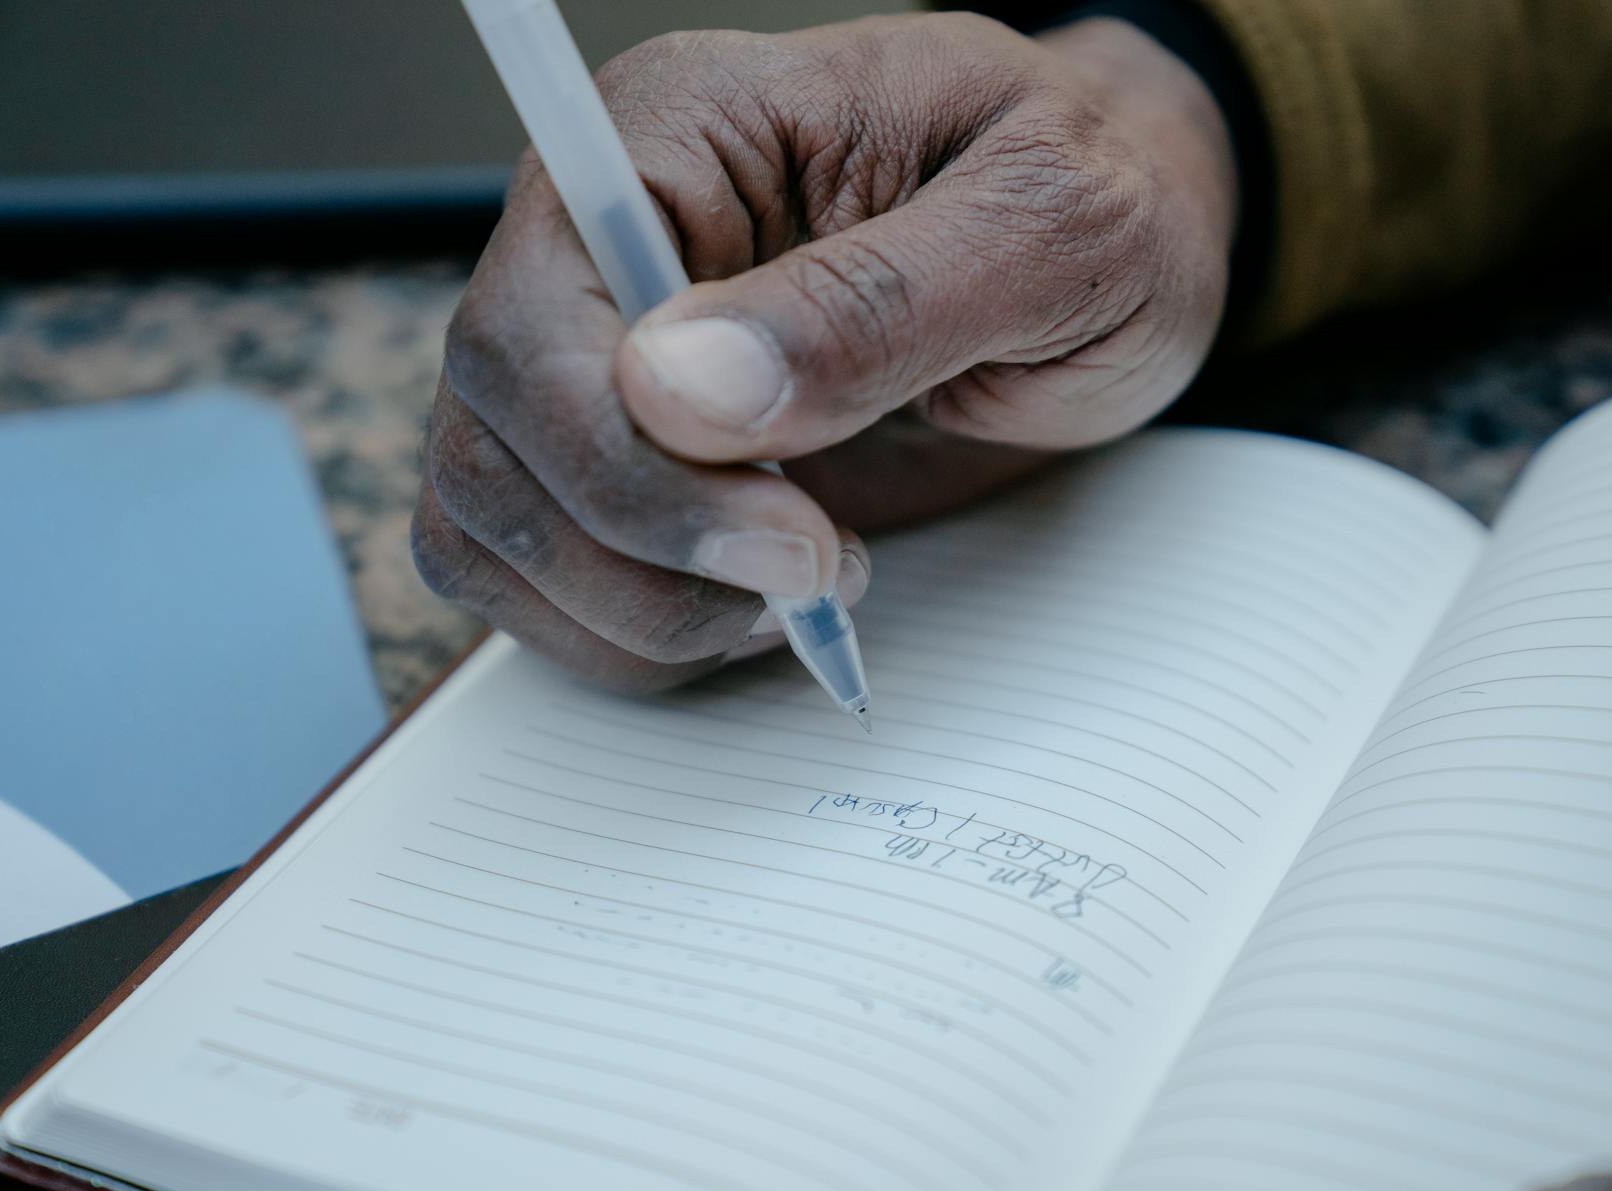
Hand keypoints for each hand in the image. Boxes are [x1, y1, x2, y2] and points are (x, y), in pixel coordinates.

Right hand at [414, 12, 1237, 690]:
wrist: (1121, 250)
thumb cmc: (1099, 203)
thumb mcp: (1051, 224)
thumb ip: (874, 302)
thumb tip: (681, 391)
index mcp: (680, 133)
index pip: (531, 317)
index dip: (620, 460)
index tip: (792, 537)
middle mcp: (602, 241)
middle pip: (490, 440)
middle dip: (642, 554)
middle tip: (820, 573)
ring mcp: (603, 358)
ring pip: (490, 526)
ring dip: (633, 612)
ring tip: (807, 588)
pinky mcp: (631, 459)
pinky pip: (544, 579)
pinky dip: (633, 634)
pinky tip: (757, 609)